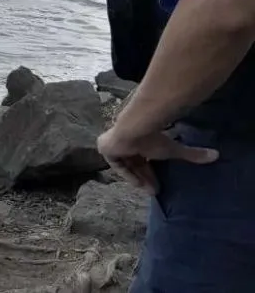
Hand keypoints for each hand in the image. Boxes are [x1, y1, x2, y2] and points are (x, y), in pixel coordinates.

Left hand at [96, 126, 218, 193]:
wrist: (134, 130)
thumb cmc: (152, 138)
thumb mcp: (173, 150)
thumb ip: (192, 154)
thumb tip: (216, 155)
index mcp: (137, 141)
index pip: (142, 159)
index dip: (150, 172)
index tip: (159, 185)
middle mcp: (123, 142)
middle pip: (134, 164)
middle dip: (146, 178)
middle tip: (157, 192)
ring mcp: (112, 145)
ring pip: (126, 166)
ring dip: (138, 178)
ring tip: (152, 191)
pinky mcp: (105, 148)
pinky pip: (116, 164)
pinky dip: (127, 173)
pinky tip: (139, 184)